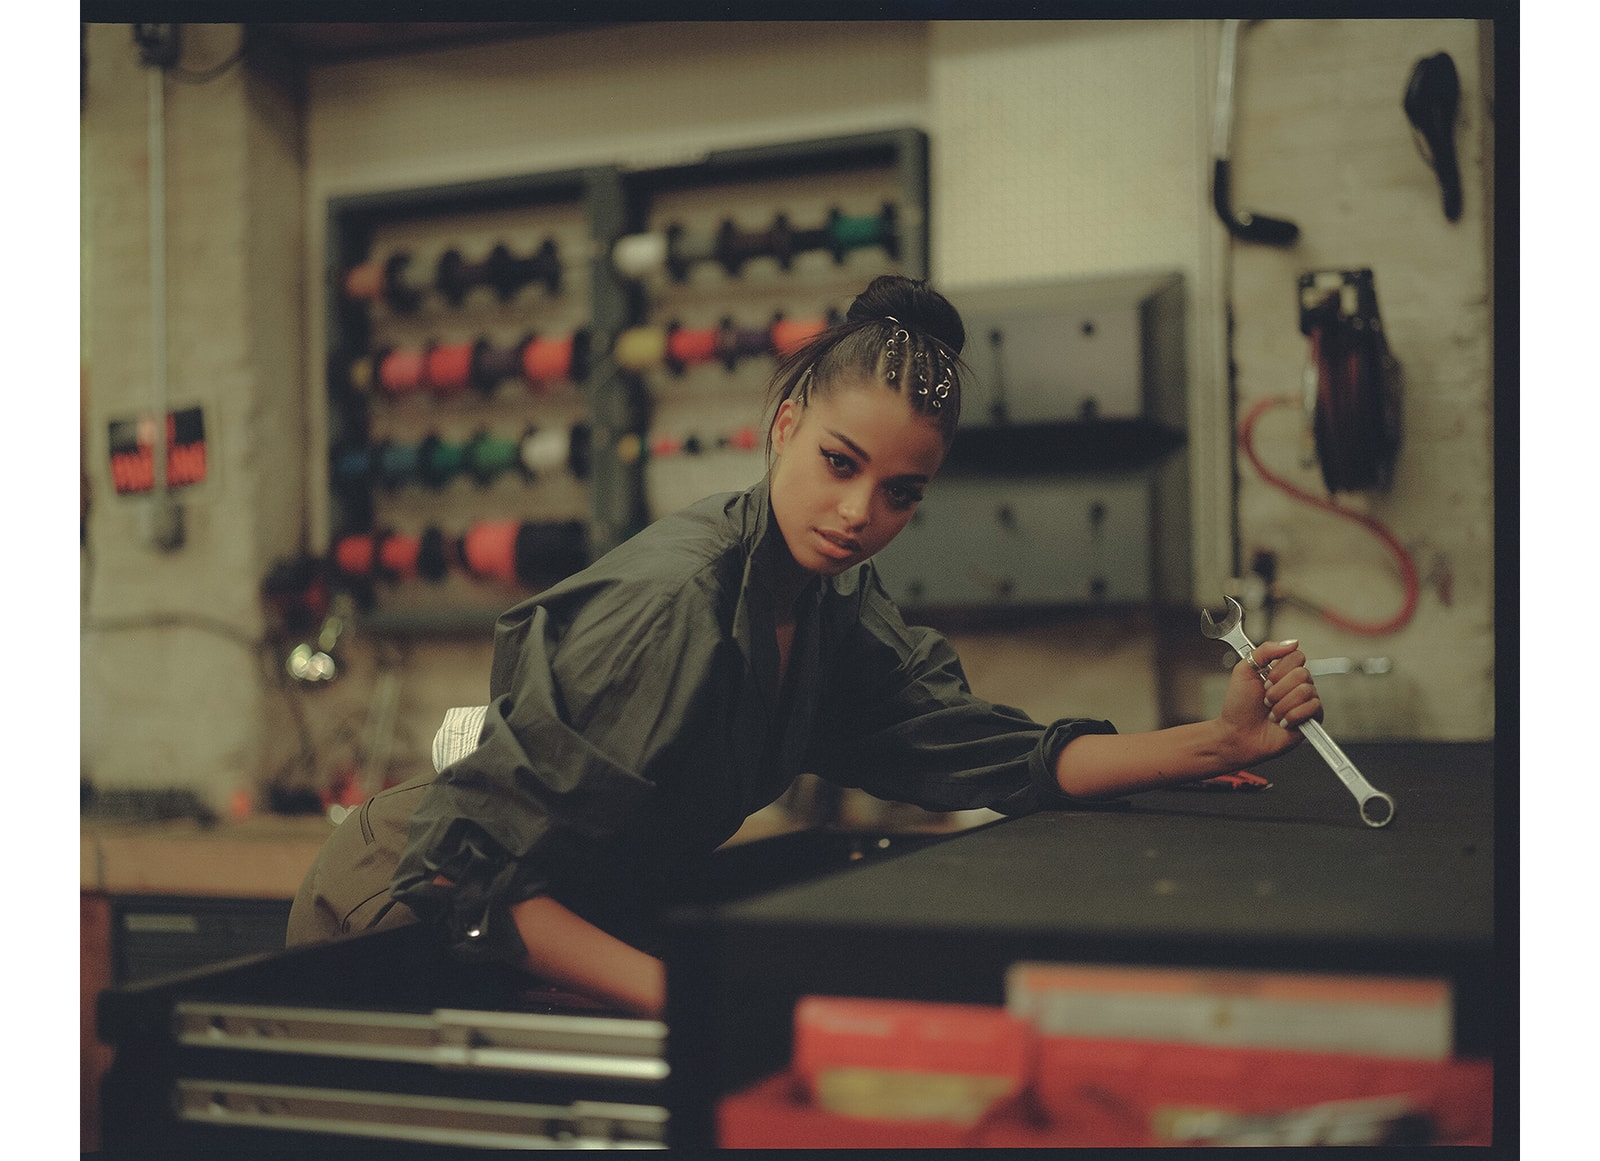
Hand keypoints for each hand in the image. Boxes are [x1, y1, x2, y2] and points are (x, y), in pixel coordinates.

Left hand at [1218, 638, 1322, 764]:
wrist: (1237, 734)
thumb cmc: (1239, 706)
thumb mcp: (1244, 670)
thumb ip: (1265, 651)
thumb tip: (1292, 642)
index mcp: (1283, 671)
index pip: (1297, 656)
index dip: (1279, 669)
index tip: (1264, 681)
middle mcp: (1297, 684)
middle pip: (1303, 674)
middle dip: (1277, 690)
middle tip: (1266, 700)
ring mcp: (1306, 702)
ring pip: (1306, 691)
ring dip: (1281, 705)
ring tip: (1272, 713)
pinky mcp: (1312, 719)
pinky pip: (1313, 708)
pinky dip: (1291, 716)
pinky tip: (1281, 722)